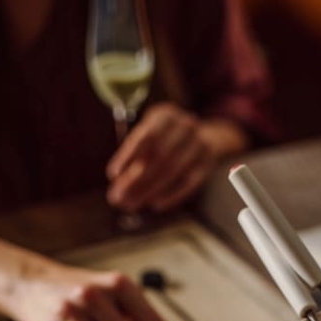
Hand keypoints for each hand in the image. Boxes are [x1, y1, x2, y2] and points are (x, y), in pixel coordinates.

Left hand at [106, 102, 231, 213]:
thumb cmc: (168, 138)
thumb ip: (134, 152)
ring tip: (131, 204)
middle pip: (158, 157)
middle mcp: (185, 127)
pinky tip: (155, 204)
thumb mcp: (151, 133)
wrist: (208, 137)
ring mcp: (199, 146)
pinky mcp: (207, 165)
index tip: (113, 174)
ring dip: (149, 190)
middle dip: (136, 180)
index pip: (146, 136)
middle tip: (118, 198)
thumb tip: (116, 180)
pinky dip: (171, 195)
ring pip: (172, 171)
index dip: (128, 156)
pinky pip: (188, 183)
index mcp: (166, 115)